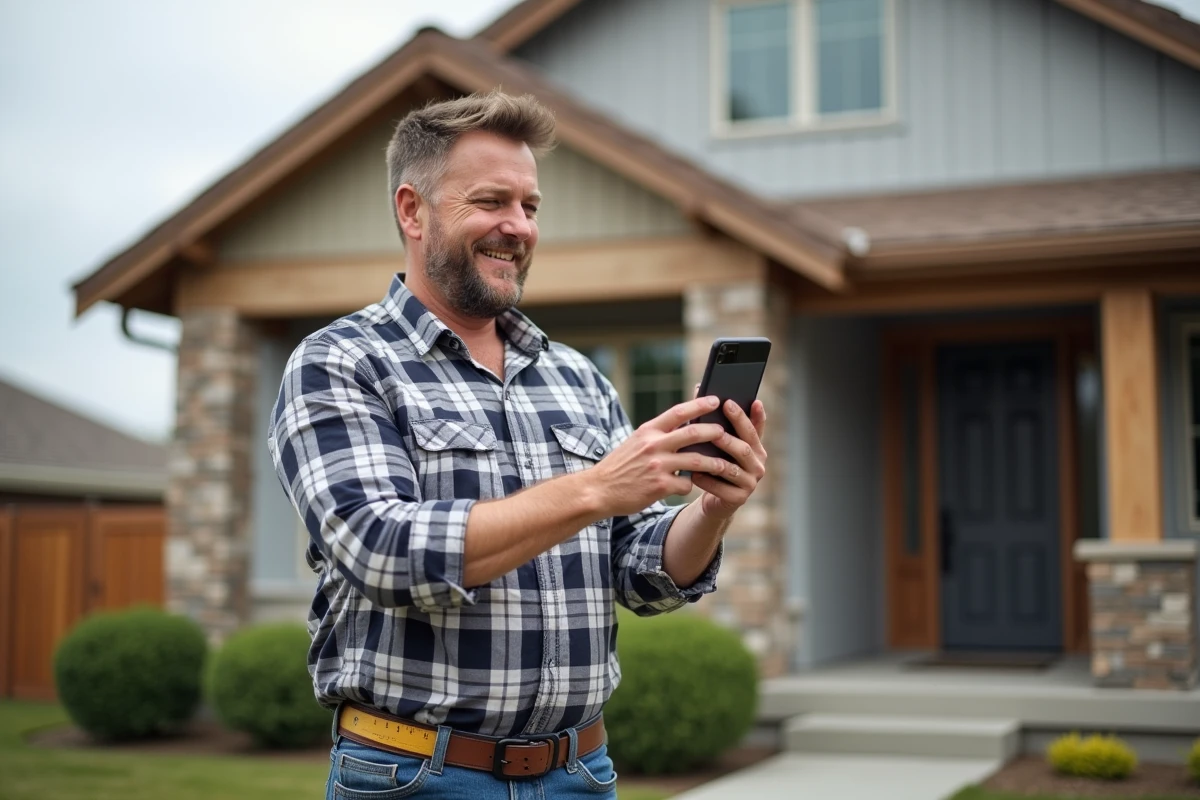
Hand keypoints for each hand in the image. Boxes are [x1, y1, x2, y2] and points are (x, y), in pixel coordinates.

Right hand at [591, 396, 736, 516]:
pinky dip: (689, 486)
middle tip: (726, 432)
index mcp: (648, 431)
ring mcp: (657, 466)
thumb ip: (657, 434)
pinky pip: (685, 485)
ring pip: (696, 461)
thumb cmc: (620, 465)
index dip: (699, 404)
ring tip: (724, 464)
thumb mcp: (635, 442)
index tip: (715, 400)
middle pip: (693, 434)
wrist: (598, 490)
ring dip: (713, 463)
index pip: (678, 412)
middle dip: (714, 432)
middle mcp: (653, 445)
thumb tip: (684, 425)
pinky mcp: (660, 487)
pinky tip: (686, 487)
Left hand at [692, 399, 767, 520]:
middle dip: (730, 434)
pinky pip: (722, 488)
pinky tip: (694, 474)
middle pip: (745, 447)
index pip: (754, 428)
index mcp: (756, 448)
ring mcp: (751, 483)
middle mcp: (758, 464)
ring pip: (732, 467)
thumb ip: (714, 420)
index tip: (743, 401)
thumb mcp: (717, 444)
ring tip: (700, 448)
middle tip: (716, 424)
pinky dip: (707, 480)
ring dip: (716, 458)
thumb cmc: (714, 464)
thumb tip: (699, 388)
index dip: (751, 416)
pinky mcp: (739, 498)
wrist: (714, 499)